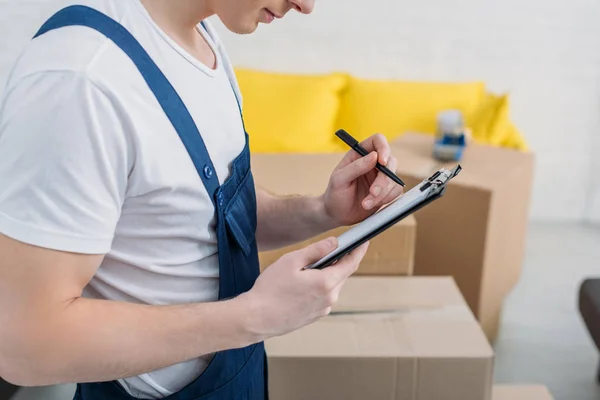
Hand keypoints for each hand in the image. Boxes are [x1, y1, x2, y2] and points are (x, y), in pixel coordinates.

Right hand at [242, 237, 368, 338]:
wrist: (255, 318)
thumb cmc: (270, 289)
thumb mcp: (291, 261)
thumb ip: (316, 250)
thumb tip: (334, 243)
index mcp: (326, 283)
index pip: (351, 263)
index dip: (359, 250)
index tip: (364, 241)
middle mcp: (329, 298)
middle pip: (342, 275)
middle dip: (340, 261)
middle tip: (333, 249)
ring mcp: (323, 309)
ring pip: (333, 286)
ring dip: (328, 274)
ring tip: (310, 266)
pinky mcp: (314, 316)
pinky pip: (324, 297)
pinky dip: (320, 286)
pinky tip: (303, 283)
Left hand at [323, 134, 403, 226]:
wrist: (337, 215)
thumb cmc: (335, 194)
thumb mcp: (339, 180)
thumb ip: (356, 167)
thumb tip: (374, 156)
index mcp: (359, 154)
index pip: (377, 141)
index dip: (383, 148)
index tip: (382, 162)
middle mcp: (372, 163)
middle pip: (390, 162)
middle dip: (383, 180)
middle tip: (373, 193)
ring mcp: (380, 177)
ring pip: (394, 179)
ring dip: (383, 193)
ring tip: (365, 204)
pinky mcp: (386, 190)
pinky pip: (396, 191)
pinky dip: (386, 199)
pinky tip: (370, 205)